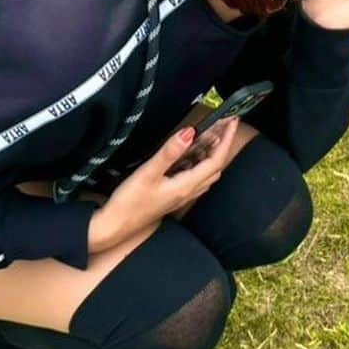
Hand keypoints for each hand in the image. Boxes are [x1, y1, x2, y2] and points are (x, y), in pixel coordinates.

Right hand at [89, 117, 239, 252]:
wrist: (116, 226)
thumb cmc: (130, 202)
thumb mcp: (148, 173)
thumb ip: (169, 152)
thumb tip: (189, 132)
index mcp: (186, 186)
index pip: (216, 161)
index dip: (226, 140)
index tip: (232, 122)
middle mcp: (188, 192)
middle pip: (215, 167)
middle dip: (222, 144)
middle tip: (223, 125)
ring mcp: (181, 196)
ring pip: (206, 174)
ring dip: (211, 154)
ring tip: (210, 135)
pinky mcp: (172, 196)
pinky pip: (194, 178)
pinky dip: (198, 164)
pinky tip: (189, 156)